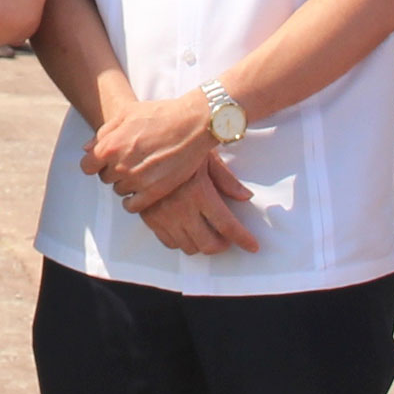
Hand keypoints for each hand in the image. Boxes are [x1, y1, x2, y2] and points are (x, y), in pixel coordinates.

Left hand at [77, 91, 214, 203]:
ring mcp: (137, 180)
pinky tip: (142, 189)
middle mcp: (120, 165)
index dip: (96, 162)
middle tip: (131, 159)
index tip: (106, 159)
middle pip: (105, 178)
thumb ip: (103, 133)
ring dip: (127, 182)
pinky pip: (132, 206)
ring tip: (142, 169)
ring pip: (119, 190)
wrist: (193, 124)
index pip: (87, 167)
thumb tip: (86, 150)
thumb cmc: (160, 114)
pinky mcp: (154, 192)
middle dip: (113, 170)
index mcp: (109, 146)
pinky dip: (134, 200)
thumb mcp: (126, 114)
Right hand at [131, 155, 262, 254]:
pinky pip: (169, 242)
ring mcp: (164, 216)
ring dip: (202, 244)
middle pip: (208, 244)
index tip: (252, 246)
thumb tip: (245, 196)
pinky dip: (181, 241)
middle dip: (222, 246)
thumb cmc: (178, 148)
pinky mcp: (149, 219)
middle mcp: (181, 208)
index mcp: (199, 192)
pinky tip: (187, 230)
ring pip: (189, 247)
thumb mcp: (206, 158)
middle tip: (226, 238)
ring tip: (206, 232)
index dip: (243, 239)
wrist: (141, 146)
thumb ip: (227, 180)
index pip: (227, 225)